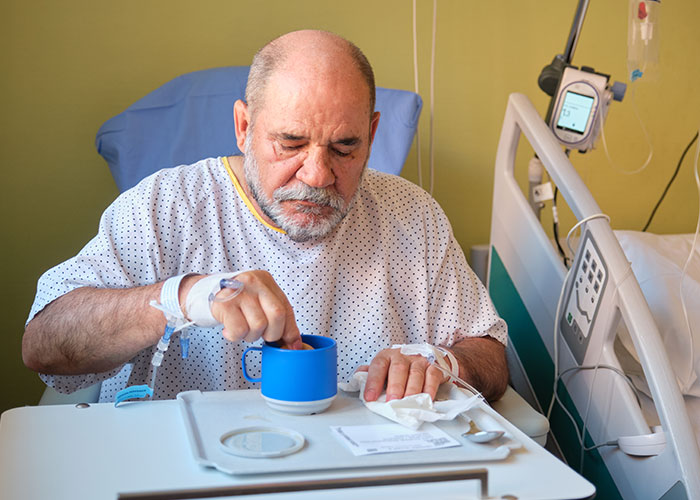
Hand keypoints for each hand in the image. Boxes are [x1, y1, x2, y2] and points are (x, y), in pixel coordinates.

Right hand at [183, 271, 301, 347]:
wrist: (207, 295)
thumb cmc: (238, 301)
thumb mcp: (260, 303)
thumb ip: (279, 319)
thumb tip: (294, 344)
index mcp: (265, 280)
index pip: (286, 308)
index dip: (290, 330)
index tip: (290, 345)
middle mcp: (253, 282)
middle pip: (276, 315)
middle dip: (272, 333)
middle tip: (261, 334)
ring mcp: (238, 291)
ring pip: (258, 325)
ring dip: (251, 335)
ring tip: (243, 327)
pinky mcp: (223, 304)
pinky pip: (239, 330)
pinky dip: (236, 336)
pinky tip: (230, 328)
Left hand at [359, 348, 449, 401]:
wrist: (428, 354)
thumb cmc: (402, 365)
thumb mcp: (385, 367)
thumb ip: (371, 374)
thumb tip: (356, 381)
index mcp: (387, 356)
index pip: (378, 366)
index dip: (373, 382)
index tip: (369, 397)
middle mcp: (403, 355)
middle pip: (398, 369)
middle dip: (394, 386)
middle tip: (392, 401)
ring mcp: (419, 360)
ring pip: (415, 373)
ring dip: (411, 390)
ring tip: (407, 402)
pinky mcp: (434, 366)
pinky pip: (432, 377)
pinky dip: (430, 389)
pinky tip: (426, 398)